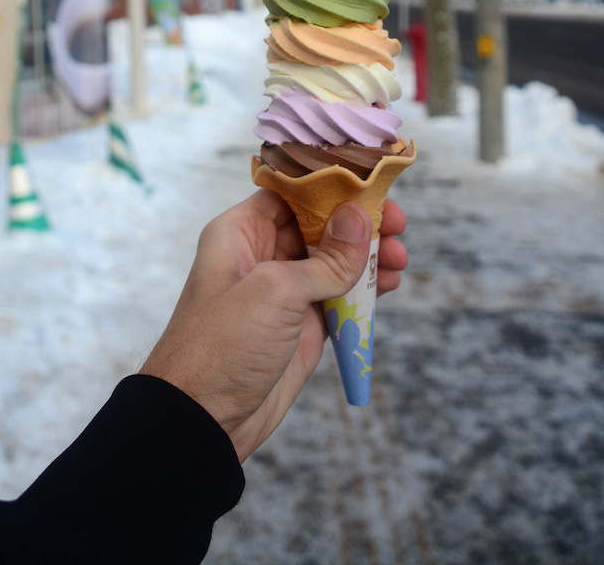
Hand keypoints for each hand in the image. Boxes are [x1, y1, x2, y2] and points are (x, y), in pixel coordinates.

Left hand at [140, 190, 407, 462]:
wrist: (203, 419)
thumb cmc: (222, 344)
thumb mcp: (275, 291)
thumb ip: (324, 259)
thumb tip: (361, 219)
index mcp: (241, 232)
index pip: (291, 193)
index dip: (331, 186)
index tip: (371, 185)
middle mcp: (261, 255)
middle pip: (319, 223)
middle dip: (359, 221)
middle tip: (397, 223)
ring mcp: (283, 292)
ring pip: (334, 260)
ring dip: (368, 256)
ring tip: (400, 257)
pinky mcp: (302, 326)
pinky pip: (339, 296)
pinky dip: (366, 289)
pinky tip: (390, 282)